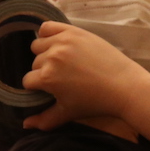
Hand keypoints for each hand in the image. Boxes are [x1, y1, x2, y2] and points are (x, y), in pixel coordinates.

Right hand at [22, 22, 149, 131]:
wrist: (123, 86)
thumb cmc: (95, 103)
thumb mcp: (68, 113)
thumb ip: (44, 120)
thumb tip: (25, 124)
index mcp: (47, 78)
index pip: (28, 81)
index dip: (37, 88)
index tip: (49, 90)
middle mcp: (51, 57)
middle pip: (34, 63)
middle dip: (43, 71)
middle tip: (60, 77)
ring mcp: (62, 41)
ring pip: (38, 44)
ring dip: (44, 53)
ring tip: (59, 61)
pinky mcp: (73, 31)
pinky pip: (48, 26)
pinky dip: (47, 33)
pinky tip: (55, 43)